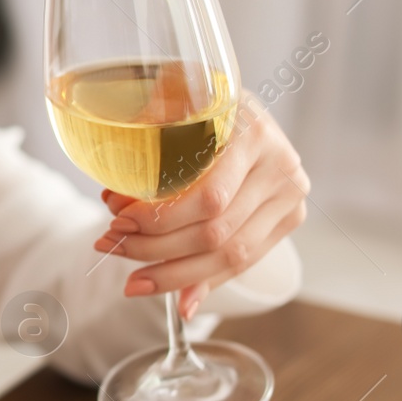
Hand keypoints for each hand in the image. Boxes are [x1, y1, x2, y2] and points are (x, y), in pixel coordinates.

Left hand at [92, 93, 308, 319]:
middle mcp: (281, 166)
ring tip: (133, 281)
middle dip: (156, 248)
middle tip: (112, 246)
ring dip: (176, 274)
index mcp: (253, 132)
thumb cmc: (196, 101)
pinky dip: (207, 282)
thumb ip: (146, 135)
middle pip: (216, 231)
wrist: (241, 107)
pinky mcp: (287, 218)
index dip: (160, 219)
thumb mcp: (172, 99)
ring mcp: (289, 196)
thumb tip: (114, 199)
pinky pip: (245, 261)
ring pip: (231, 255)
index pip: (208, 197)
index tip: (119, 222)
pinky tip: (178, 301)